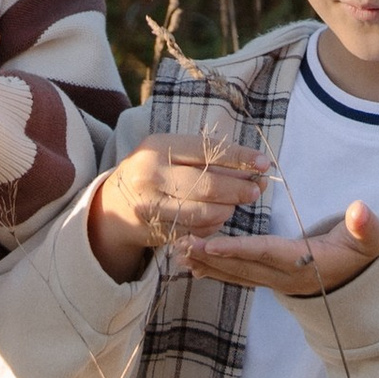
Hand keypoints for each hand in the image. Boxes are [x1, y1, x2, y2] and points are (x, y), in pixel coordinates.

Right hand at [88, 136, 271, 283]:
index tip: (264, 163)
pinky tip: (217, 217)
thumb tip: (255, 168)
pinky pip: (195, 230)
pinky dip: (213, 225)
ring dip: (227, 210)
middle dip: (238, 189)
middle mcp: (151, 174)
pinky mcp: (154, 229)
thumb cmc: (155, 171)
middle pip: (207, 184)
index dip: (239, 158)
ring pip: (203, 212)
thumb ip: (209, 157)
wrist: (114, 203)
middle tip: (256, 190)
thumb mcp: (171, 153)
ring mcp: (151, 205)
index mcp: (158, 147)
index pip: (207, 151)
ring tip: (236, 204)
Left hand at [178, 200, 378, 298]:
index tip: (210, 244)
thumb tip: (360, 210)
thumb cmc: (363, 253)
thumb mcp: (371, 240)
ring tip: (178, 254)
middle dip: (210, 257)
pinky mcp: (272, 280)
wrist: (364, 280)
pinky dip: (217, 271)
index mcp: (304, 262)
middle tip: (180, 245)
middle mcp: (285, 277)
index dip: (238, 249)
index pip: (266, 254)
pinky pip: (240, 277)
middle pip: (243, 267)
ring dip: (207, 265)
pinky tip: (194, 266)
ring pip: (237, 274)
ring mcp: (277, 282)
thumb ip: (365, 227)